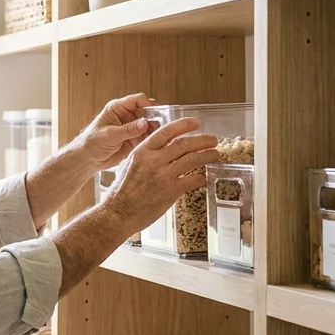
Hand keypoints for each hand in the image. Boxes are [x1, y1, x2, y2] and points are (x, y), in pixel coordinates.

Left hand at [68, 93, 154, 171]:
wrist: (87, 160)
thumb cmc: (91, 143)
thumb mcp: (110, 135)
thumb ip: (128, 129)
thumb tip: (145, 123)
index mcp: (118, 108)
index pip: (138, 100)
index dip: (148, 104)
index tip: (156, 114)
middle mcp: (127, 116)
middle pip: (147, 112)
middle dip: (155, 118)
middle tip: (162, 128)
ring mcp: (131, 128)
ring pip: (150, 125)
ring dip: (155, 130)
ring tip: (161, 137)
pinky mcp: (134, 140)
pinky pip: (147, 137)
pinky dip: (152, 139)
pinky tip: (157, 144)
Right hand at [101, 117, 219, 227]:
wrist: (118, 212)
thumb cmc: (121, 192)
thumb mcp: (129, 164)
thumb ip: (146, 155)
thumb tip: (162, 149)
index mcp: (142, 151)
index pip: (166, 132)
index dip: (184, 125)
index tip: (196, 122)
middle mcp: (154, 160)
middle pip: (184, 144)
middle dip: (202, 140)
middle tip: (213, 140)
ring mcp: (163, 175)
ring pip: (192, 160)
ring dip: (207, 156)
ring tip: (215, 155)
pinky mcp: (170, 191)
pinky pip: (192, 180)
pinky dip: (201, 178)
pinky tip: (204, 178)